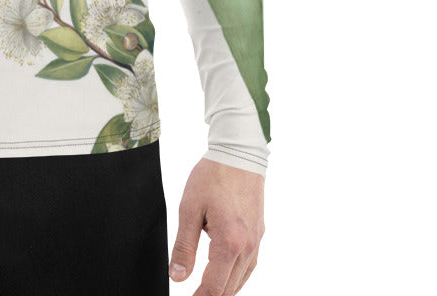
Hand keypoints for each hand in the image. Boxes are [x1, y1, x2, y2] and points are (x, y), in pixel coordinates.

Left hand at [168, 157, 264, 295]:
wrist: (239, 154)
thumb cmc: (213, 176)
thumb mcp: (189, 209)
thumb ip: (184, 246)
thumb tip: (178, 276)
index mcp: (229, 243)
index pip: (214, 287)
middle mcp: (247, 247)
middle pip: (230, 289)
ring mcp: (256, 241)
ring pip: (241, 280)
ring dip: (224, 289)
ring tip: (205, 291)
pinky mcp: (258, 234)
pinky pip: (249, 265)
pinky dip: (235, 276)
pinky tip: (224, 274)